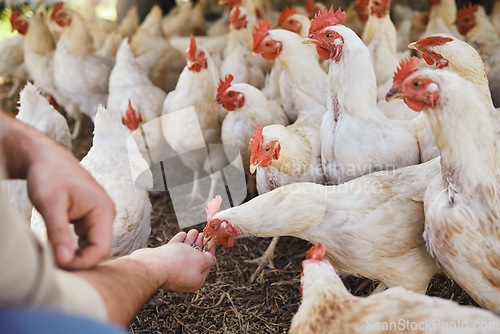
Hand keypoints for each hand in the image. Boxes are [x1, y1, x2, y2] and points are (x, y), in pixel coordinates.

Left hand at [26, 142, 115, 269]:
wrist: (44, 157)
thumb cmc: (48, 176)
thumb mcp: (50, 204)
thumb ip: (58, 233)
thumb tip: (64, 261)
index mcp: (103, 210)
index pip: (101, 248)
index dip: (82, 262)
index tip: (58, 267)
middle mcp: (105, 214)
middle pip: (98, 249)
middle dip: (78, 261)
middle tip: (52, 268)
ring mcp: (98, 216)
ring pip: (91, 246)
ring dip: (74, 255)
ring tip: (52, 259)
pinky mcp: (88, 217)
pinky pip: (84, 239)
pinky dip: (71, 247)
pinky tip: (55, 250)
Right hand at [130, 230, 215, 292]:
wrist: (150, 266)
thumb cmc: (177, 264)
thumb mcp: (200, 260)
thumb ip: (209, 259)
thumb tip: (212, 259)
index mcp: (196, 280)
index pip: (207, 265)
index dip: (210, 251)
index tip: (211, 241)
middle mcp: (184, 278)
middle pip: (194, 259)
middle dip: (199, 244)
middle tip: (201, 234)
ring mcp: (172, 271)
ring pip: (183, 254)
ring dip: (189, 242)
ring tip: (193, 231)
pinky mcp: (161, 264)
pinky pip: (172, 253)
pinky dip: (178, 243)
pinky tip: (182, 234)